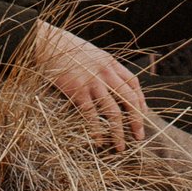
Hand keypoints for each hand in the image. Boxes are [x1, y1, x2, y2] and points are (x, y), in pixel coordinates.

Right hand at [28, 18, 147, 152]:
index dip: (141, 100)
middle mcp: (105, 73)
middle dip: (137, 120)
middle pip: (129, 99)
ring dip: (118, 132)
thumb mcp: (92, 53)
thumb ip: (103, 67)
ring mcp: (92, 83)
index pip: (133, 83)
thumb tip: (111, 84)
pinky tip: (98, 141)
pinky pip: (91, 115)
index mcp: (110, 63)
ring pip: (113, 112)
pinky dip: (97, 131)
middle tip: (139, 136)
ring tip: (120, 146)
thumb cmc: (67, 49)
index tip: (143, 114)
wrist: (48, 44)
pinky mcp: (78, 91)